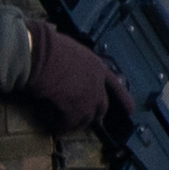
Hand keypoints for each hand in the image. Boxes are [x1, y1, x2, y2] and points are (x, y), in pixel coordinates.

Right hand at [17, 16, 127, 131]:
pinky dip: (58, 123)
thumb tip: (67, 70)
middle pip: (102, 107)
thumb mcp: (70, 51)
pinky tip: (49, 120)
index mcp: (98, 66)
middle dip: (93, 116)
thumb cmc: (48, 46)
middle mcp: (97, 83)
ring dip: (73, 121)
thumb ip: (75, 64)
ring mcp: (87, 98)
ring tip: (60, 120)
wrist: (39, 53)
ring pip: (85, 119)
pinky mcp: (74, 109)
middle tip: (84, 120)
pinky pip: (67, 123)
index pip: (116, 86)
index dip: (123, 100)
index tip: (129, 111)